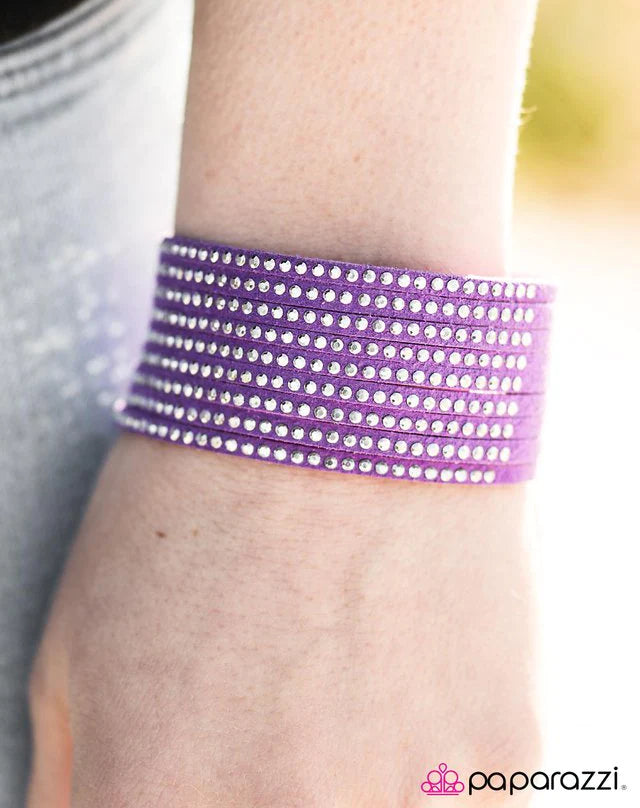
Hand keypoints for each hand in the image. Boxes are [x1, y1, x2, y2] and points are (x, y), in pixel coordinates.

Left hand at [28, 433, 539, 806]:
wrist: (348, 395)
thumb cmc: (203, 496)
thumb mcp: (76, 640)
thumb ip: (72, 780)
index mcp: (157, 801)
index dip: (179, 799)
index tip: (198, 771)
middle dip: (260, 789)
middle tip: (277, 716)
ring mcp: (410, 802)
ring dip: (356, 787)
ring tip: (343, 693)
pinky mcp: (500, 760)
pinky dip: (432, 767)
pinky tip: (408, 680)